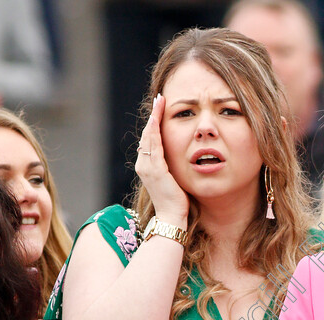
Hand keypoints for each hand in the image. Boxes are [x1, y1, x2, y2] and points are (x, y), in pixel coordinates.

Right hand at [134, 94, 188, 225]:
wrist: (172, 217)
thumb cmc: (176, 202)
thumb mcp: (173, 180)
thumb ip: (172, 167)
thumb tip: (180, 157)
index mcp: (147, 167)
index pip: (150, 139)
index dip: (154, 122)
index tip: (161, 107)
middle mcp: (143, 165)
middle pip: (148, 134)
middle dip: (153, 114)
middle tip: (160, 97)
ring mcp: (147, 167)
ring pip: (149, 136)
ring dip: (154, 117)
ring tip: (160, 101)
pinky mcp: (154, 169)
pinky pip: (153, 144)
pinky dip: (155, 129)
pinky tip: (158, 117)